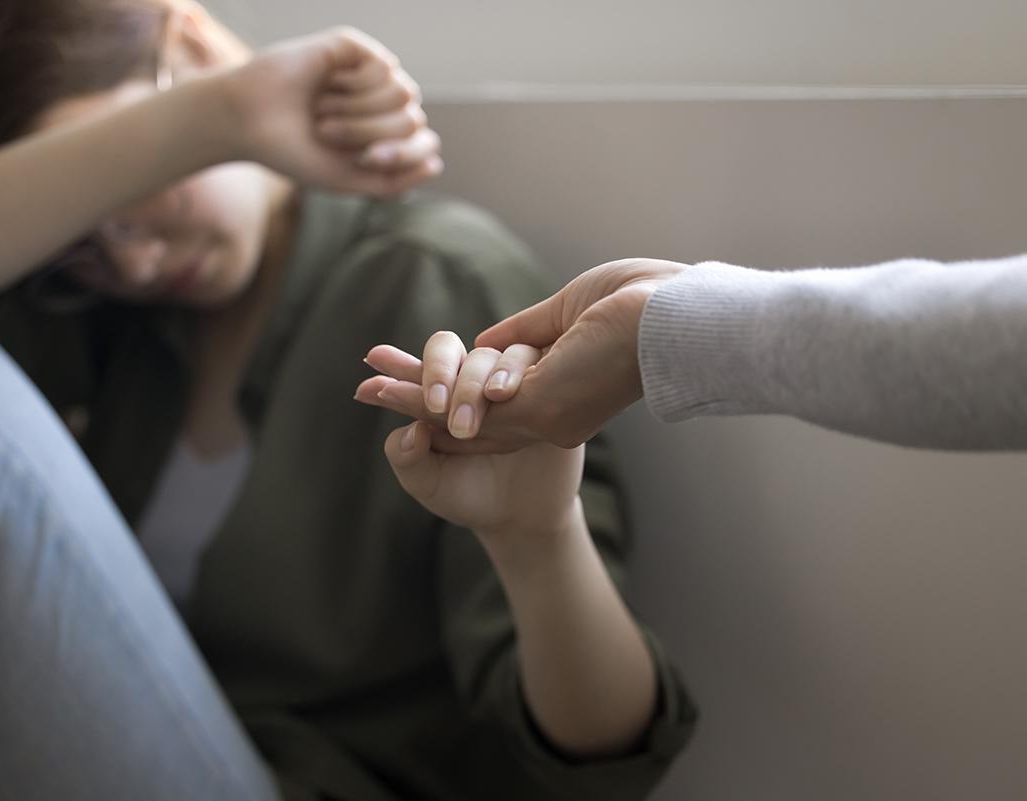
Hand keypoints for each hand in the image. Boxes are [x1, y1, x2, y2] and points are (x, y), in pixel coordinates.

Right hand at [215, 26, 440, 195]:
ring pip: (404, 93)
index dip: (401, 155)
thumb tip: (437, 163)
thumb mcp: (346, 181)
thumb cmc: (292, 152)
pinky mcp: (354, 47)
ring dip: (361, 112)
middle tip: (327, 132)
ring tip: (324, 111)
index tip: (366, 160)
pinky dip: (357, 85)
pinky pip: (386, 66)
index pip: (423, 143)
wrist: (248, 121)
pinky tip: (328, 84)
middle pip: (412, 120)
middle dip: (370, 133)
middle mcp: (378, 103)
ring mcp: (367, 73)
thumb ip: (393, 183)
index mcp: (380, 135)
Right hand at [358, 259, 689, 449]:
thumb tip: (485, 340)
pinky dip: (420, 397)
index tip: (410, 379)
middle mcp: (550, 414)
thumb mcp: (565, 316)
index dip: (448, 390)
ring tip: (367, 390)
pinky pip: (464, 404)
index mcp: (561, 393)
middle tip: (370, 392)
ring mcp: (542, 415)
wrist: (675, 313)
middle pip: (466, 414)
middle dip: (415, 400)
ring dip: (407, 398)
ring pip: (458, 412)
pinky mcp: (535, 406)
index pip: (491, 400)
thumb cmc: (642, 303)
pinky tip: (391, 389)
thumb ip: (522, 334)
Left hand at [376, 343, 583, 543]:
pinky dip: (519, 377)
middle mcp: (472, 382)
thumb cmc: (466, 495)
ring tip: (467, 421)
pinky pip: (540, 367)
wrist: (521, 520)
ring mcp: (512, 384)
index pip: (417, 369)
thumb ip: (407, 458)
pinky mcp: (548, 390)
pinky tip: (504, 395)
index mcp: (438, 397)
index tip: (373, 361)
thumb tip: (411, 429)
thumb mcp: (428, 484)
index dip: (396, 365)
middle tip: (433, 407)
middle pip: (453, 349)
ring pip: (496, 356)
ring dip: (478, 382)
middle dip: (437, 371)